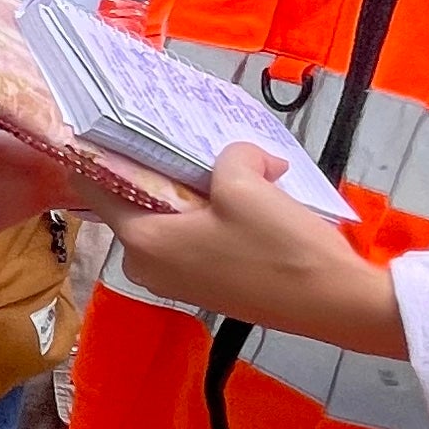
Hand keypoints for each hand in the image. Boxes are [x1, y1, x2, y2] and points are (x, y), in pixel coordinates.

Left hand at [104, 147, 405, 355]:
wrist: (333, 304)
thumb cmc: (279, 246)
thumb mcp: (247, 184)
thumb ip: (229, 156)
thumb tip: (238, 159)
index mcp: (142, 241)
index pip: (95, 189)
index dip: (99, 154)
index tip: (108, 124)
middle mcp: (146, 265)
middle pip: (134, 202)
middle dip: (157, 169)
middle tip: (181, 136)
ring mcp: (175, 281)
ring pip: (167, 220)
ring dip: (191, 191)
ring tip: (222, 161)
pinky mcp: (204, 287)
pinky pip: (190, 239)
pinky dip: (206, 216)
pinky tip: (239, 195)